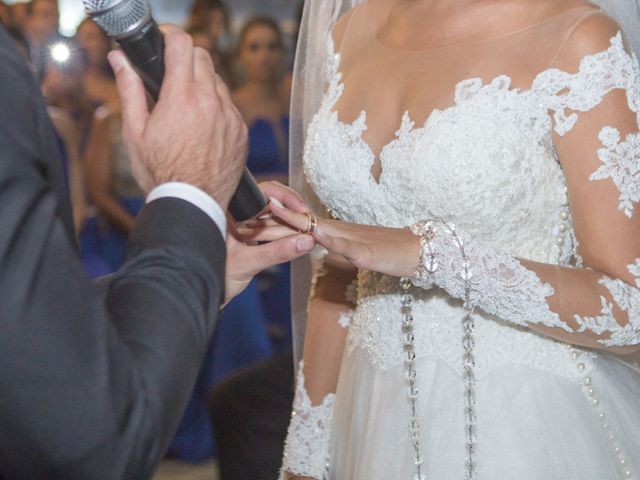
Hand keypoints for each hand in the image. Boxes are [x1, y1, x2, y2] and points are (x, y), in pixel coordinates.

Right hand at [108, 25, 246, 209]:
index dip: (171, 36)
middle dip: (186, 58)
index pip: (182, 44)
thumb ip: (130, 90)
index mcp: (181, 98)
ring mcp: (230, 117)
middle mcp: (211, 102)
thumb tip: (120, 60)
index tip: (164, 40)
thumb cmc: (160, 173)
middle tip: (172, 73)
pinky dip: (217, 107)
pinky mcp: (241, 132)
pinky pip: (230, 106)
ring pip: (219, 82)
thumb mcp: (135, 132)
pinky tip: (204, 125)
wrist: (193, 203)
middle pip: (203, 57)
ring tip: (187, 105)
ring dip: (203, 83)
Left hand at [223, 182, 314, 302]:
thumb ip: (277, 252)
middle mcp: (237, 213)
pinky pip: (272, 231)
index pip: (263, 191)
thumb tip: (306, 242)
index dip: (285, 197)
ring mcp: (244, 225)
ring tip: (308, 234)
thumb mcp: (247, 264)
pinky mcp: (250, 237)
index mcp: (229, 210)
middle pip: (273, 203)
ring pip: (275, 219)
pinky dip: (285, 236)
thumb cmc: (214, 278)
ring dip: (292, 227)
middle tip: (309, 224)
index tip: (301, 208)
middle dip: (293, 213)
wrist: (202, 295)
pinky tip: (298, 242)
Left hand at [270, 202, 420, 277]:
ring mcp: (354, 239)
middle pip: (304, 220)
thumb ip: (336, 247)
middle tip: (251, 200)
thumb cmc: (389, 253)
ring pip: (320, 228)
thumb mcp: (355, 252)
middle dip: (278, 212)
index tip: (255, 211)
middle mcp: (342, 231)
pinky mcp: (367, 252)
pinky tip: (315, 234)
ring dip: (296, 219)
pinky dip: (329, 239)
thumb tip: (317, 244)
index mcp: (337, 233)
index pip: (302, 223)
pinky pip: (345, 245)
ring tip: (273, 208)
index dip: (279, 218)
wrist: (420, 251)